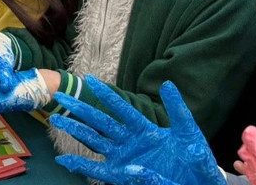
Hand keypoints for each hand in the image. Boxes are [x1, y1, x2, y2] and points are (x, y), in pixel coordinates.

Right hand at [50, 77, 224, 184]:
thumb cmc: (197, 165)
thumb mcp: (190, 136)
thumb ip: (178, 112)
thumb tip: (168, 84)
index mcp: (147, 131)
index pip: (123, 109)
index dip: (106, 95)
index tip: (90, 79)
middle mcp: (131, 143)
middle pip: (101, 122)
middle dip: (81, 109)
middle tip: (60, 95)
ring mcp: (125, 160)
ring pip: (96, 142)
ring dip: (77, 130)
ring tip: (57, 119)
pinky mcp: (123, 177)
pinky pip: (98, 171)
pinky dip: (80, 166)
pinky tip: (64, 161)